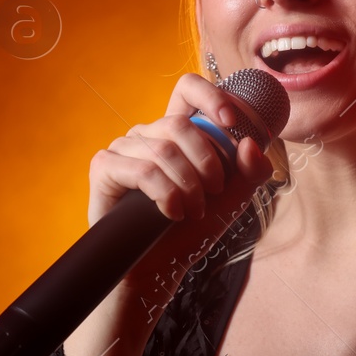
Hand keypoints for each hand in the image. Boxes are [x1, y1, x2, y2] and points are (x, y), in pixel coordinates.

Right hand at [87, 71, 274, 285]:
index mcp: (177, 132)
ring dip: (188, 185)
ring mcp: (123, 148)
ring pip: (164, 149)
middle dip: (206, 161)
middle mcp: (148, 134)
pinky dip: (166, 194)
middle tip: (213, 193)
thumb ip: (250, 172)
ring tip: (193, 211)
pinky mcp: (104, 167)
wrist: (159, 267)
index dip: (212, 96)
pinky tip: (171, 214)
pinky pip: (141, 169)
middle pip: (180, 123)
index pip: (188, 89)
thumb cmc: (191, 229)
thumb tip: (250, 144)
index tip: (232, 122)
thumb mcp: (232, 200)